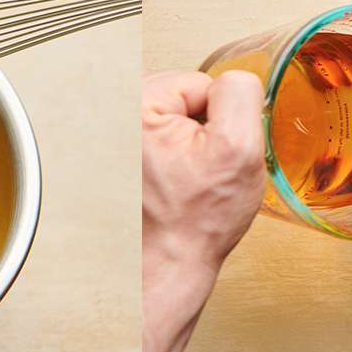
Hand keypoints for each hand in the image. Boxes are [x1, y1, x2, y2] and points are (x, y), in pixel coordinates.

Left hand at [141, 70, 264, 351]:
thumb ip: (240, 95)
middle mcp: (113, 114)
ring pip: (175, 123)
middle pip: (185, 100)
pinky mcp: (116, 158)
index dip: (222, 120)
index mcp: (135, 100)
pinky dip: (172, 162)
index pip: (202, 83)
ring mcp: (111, 138)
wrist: (164, 269)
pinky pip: (160, 143)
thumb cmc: (194, 222)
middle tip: (200, 173)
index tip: (213, 157)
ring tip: (185, 184)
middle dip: (202, 131)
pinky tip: (172, 188)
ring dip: (188, 149)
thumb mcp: (238, 149)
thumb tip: (237, 81)